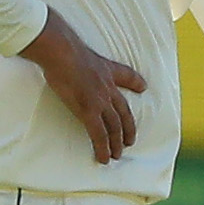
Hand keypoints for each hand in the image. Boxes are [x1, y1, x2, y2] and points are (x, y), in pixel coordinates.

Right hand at [20, 9, 146, 162]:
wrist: (60, 51)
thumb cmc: (62, 47)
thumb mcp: (78, 49)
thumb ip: (77, 54)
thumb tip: (60, 46)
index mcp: (106, 70)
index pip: (126, 76)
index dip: (136, 82)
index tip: (142, 87)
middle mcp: (108, 87)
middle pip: (123, 112)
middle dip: (128, 128)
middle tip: (129, 141)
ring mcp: (100, 100)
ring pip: (114, 127)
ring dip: (116, 143)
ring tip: (116, 155)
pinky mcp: (89, 111)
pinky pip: (99, 135)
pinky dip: (102, 148)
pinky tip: (102, 158)